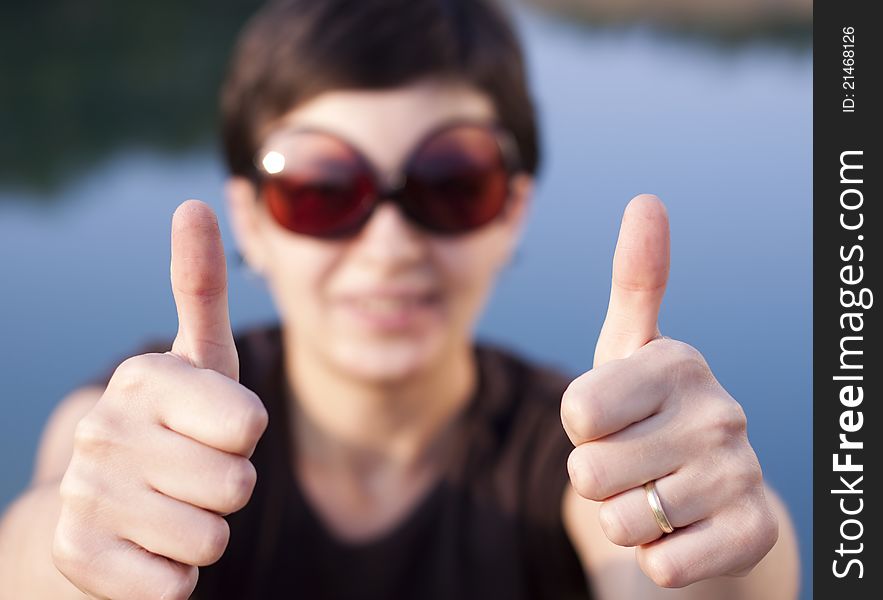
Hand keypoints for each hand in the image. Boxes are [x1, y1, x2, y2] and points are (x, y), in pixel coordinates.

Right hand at [52, 201, 268, 598]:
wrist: (99, 510)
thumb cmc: (175, 428)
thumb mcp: (199, 360)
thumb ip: (201, 288)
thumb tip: (194, 202)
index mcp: (147, 377)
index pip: (250, 425)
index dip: (245, 438)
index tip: (216, 429)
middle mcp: (105, 428)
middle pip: (236, 485)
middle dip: (228, 490)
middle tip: (191, 476)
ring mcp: (85, 494)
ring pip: (210, 540)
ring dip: (204, 535)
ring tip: (170, 511)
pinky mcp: (76, 556)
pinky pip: (174, 586)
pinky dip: (174, 578)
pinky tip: (145, 552)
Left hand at [561, 195, 777, 586]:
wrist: (707, 496)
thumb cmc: (648, 414)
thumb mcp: (629, 349)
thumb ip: (634, 280)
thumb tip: (647, 200)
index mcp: (678, 361)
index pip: (576, 410)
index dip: (580, 428)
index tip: (610, 419)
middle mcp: (719, 412)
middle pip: (590, 471)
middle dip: (597, 479)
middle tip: (631, 464)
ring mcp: (739, 474)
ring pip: (621, 522)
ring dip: (624, 520)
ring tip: (654, 495)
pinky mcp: (752, 533)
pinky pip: (664, 566)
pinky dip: (657, 558)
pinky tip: (680, 531)